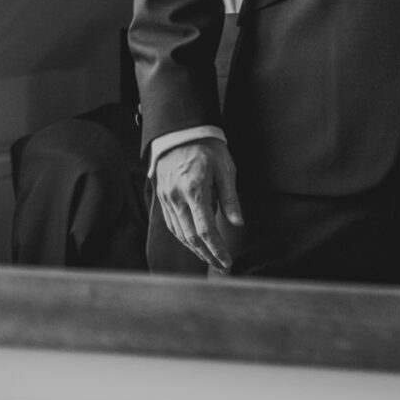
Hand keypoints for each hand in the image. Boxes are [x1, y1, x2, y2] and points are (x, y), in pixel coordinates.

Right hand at [155, 139, 243, 272]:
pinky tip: (195, 244)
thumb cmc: (207, 148)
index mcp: (194, 190)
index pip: (205, 230)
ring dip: (196, 250)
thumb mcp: (226, 169)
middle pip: (191, 237)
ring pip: (180, 233)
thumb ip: (230, 198)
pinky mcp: (162, 196)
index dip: (217, 250)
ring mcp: (167, 197)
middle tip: (223, 267)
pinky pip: (172, 224)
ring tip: (212, 260)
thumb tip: (237, 224)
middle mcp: (176, 196)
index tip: (229, 263)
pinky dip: (184, 238)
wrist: (180, 131)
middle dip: (208, 256)